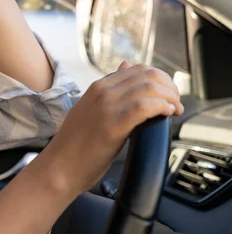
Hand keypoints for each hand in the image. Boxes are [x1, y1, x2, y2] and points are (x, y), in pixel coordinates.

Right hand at [46, 61, 183, 193]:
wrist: (59, 166)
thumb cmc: (75, 144)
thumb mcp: (90, 109)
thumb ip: (110, 90)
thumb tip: (125, 67)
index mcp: (97, 87)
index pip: (137, 69)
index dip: (160, 79)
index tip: (167, 95)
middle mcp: (102, 93)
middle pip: (147, 75)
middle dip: (169, 87)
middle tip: (175, 103)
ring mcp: (106, 108)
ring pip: (149, 88)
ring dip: (170, 98)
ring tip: (174, 111)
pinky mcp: (112, 127)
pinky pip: (144, 107)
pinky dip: (161, 107)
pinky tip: (167, 115)